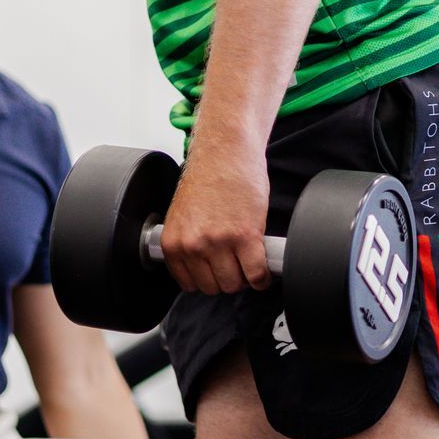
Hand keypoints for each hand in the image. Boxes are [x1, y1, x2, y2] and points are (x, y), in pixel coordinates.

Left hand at [160, 139, 271, 294]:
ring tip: (249, 263)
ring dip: (245, 278)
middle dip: (227, 278)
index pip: (190, 284)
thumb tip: (201, 269)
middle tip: (236, 264)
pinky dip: (263, 277)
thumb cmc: (208, 177)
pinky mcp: (246, 236)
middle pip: (213, 287)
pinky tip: (264, 269)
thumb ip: (188, 243)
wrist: (226, 151)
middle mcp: (192, 244)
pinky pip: (256, 274)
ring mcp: (219, 242)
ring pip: (235, 283)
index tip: (218, 272)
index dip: (208, 279)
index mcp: (173, 242)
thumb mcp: (184, 215)